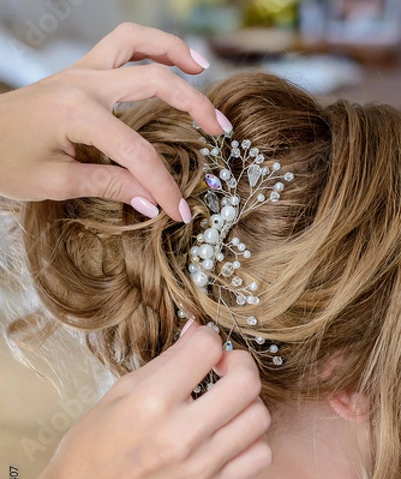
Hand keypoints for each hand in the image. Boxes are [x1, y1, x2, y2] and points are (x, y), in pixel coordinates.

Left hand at [0, 23, 230, 220]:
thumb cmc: (5, 161)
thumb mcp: (55, 182)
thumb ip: (109, 185)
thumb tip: (151, 202)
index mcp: (76, 113)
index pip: (135, 153)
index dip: (162, 185)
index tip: (179, 211)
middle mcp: (83, 82)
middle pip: (153, 83)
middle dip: (192, 107)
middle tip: (219, 131)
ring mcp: (81, 70)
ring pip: (137, 42)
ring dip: (174, 51)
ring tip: (202, 70)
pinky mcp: (79, 71)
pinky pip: (121, 46)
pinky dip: (149, 48)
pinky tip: (168, 62)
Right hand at [44, 324, 271, 478]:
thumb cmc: (97, 441)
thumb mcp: (124, 388)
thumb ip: (169, 358)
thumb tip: (199, 328)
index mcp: (152, 401)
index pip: (207, 349)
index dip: (208, 338)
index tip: (203, 346)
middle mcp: (181, 435)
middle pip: (246, 383)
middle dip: (240, 363)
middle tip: (225, 367)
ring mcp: (200, 467)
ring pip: (259, 417)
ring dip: (247, 401)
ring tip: (226, 403)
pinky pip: (260, 456)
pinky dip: (252, 438)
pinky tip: (230, 433)